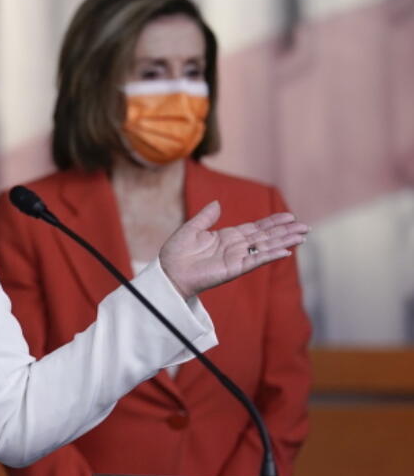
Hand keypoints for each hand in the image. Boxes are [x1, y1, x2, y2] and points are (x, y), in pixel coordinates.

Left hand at [159, 200, 308, 297]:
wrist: (168, 272)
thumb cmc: (176, 253)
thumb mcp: (191, 229)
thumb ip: (206, 217)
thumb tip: (218, 203)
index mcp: (227, 237)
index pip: (256, 228)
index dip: (273, 222)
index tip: (290, 216)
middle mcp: (236, 247)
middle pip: (266, 237)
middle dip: (285, 231)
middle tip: (305, 226)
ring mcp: (236, 258)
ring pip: (265, 248)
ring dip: (284, 242)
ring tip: (302, 236)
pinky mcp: (233, 269)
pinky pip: (255, 261)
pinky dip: (269, 256)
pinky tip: (285, 252)